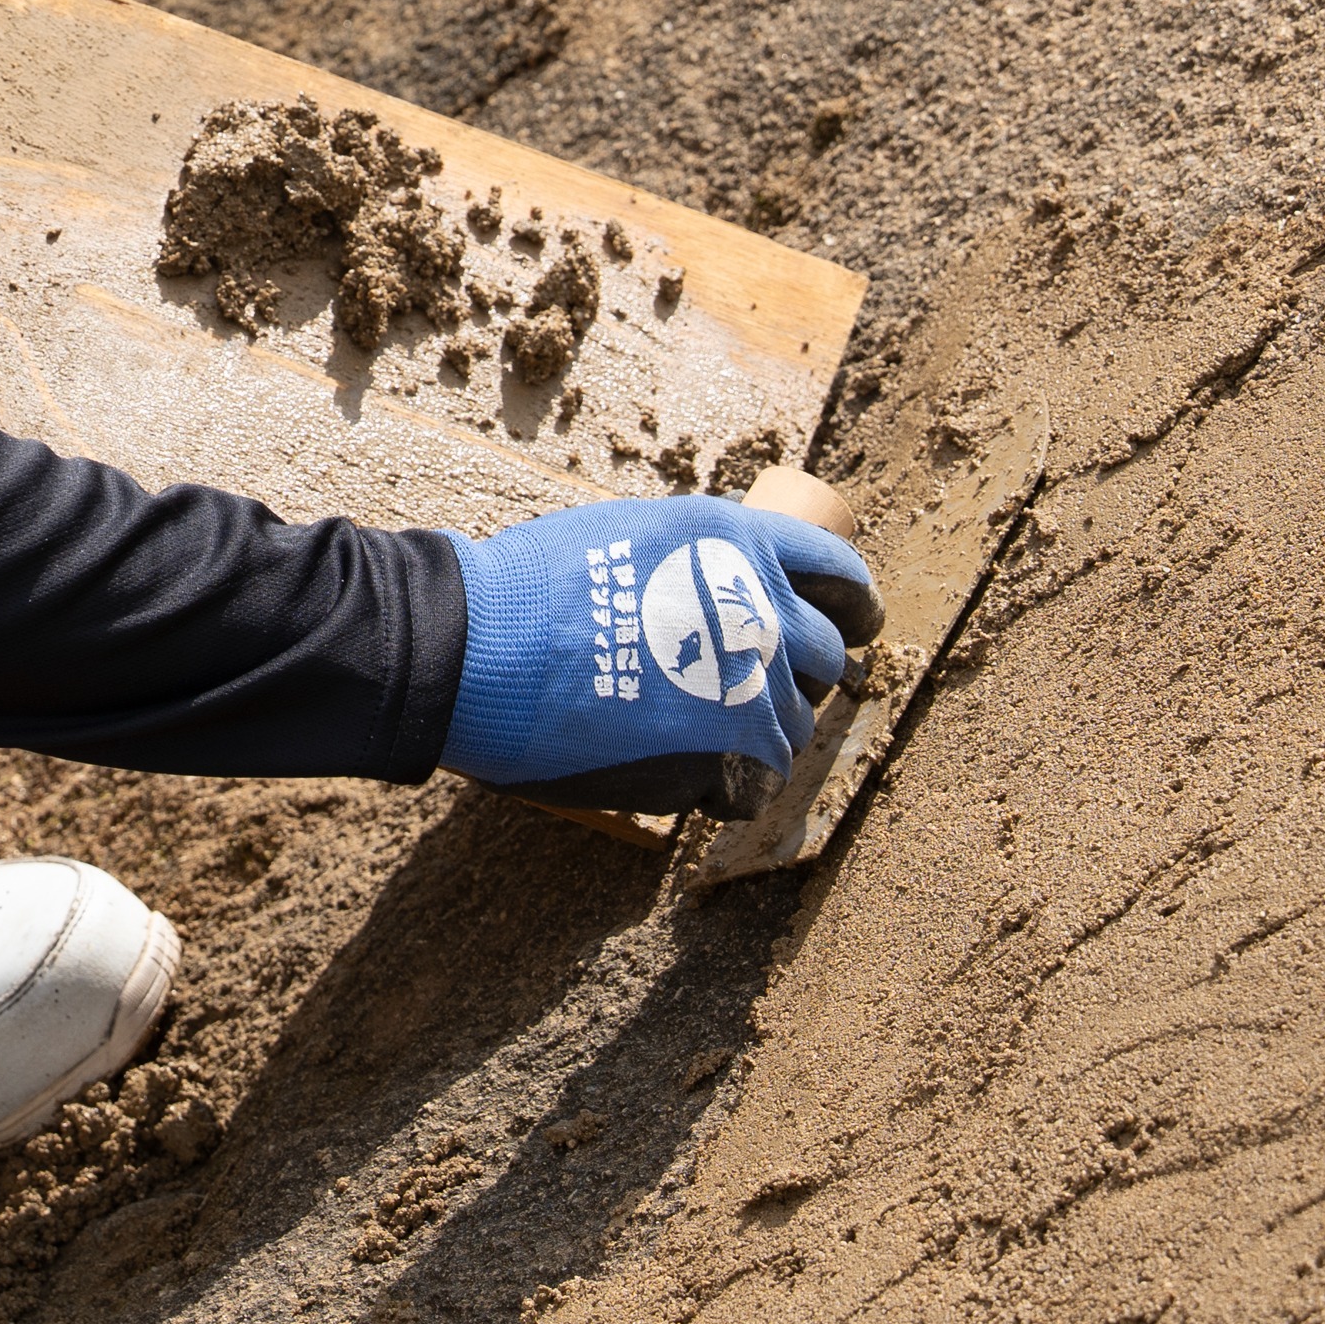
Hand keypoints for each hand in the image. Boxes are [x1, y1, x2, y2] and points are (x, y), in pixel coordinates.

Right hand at [442, 494, 878, 818]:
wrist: (473, 648)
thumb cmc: (529, 587)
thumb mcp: (632, 537)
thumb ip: (699, 566)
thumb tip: (724, 600)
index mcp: (742, 544)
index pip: (842, 576)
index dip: (850, 607)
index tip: (847, 627)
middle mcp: (761, 613)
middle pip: (827, 661)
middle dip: (793, 675)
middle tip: (739, 687)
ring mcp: (748, 691)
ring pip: (790, 729)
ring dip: (755, 734)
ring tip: (689, 732)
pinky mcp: (722, 762)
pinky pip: (754, 787)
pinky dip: (724, 785)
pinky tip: (675, 771)